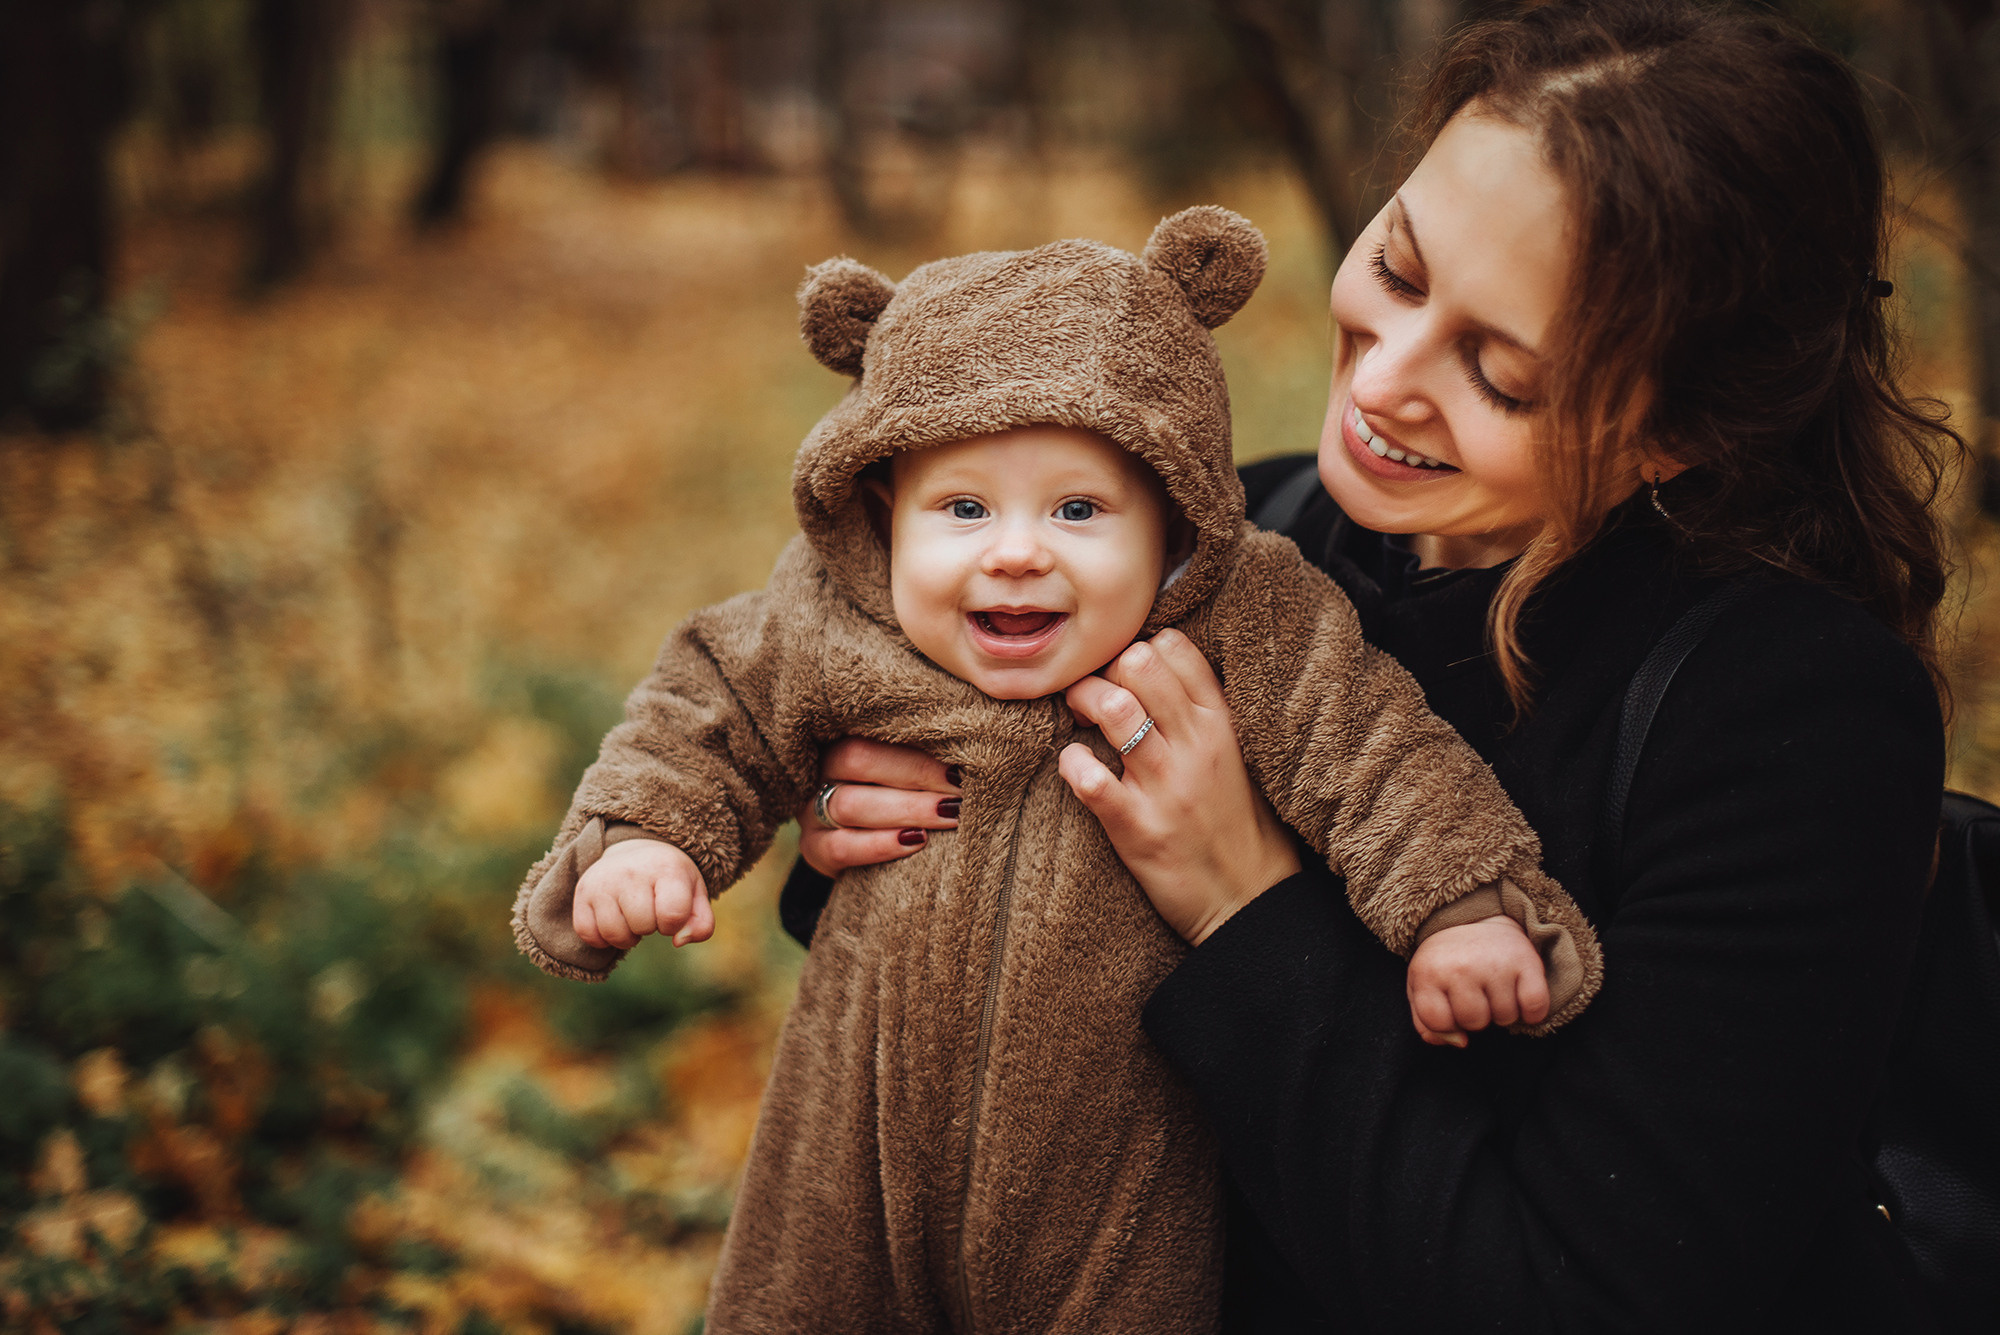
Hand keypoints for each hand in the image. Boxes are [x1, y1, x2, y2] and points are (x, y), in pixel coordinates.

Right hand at [574, 838, 714, 948]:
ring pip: (614, 934)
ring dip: (627, 936)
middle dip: (650, 927)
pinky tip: (613, 921)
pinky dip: (602, 938)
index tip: (671, 912)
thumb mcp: (694, 894)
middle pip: (642, 925)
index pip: (672, 915)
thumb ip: (701, 923)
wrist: (635, 851)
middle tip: (649, 910)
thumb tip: (678, 941)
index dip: (674, 924)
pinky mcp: (582, 892)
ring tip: (632, 917)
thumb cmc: (668, 881)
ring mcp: (603, 881)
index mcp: (666, 868)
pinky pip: (588, 934)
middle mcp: (631, 871)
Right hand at [796, 738, 961, 875]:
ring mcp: (811, 809)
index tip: (960, 763)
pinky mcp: (812, 847)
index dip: (917, 746)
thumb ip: (926, 749)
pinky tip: (915, 843)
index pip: (872, 730)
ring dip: (905, 810)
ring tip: (949, 816)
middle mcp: (822, 768)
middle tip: (959, 791)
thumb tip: (976, 737)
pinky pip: (839, 847)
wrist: (864, 843)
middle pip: (856, 760)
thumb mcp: (905, 766)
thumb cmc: (899, 792)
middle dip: (915, 774)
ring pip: (848, 804)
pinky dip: (879, 845)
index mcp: (843, 736)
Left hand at [1058, 629, 1300, 944]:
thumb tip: (1151, 668)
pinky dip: (1071, 764)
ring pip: (1114, 709)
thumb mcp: (1233, 755)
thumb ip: (1199, 713)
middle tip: (1094, 692)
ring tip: (1079, 717)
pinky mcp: (1137, 827)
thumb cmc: (1233, 822)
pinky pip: (1091, 779)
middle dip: (1105, 669)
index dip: (1139, 650)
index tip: (1126, 674)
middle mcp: (1195, 746)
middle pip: (1139, 665)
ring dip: (1083, 702)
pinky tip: (1075, 769)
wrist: (1248, 898)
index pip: (1175, 648)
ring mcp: (1166, 786)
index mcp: (1220, 724)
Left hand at [1406, 916, 1550, 1046]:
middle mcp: (1460, 966)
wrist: (1476, 920)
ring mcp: (1494, 963)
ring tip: (1494, 987)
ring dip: (1503, 1011)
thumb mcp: (1423, 986)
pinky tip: (1519, 995)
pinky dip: (1532, 1011)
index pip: (1437, 1023)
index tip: (1450, 1007)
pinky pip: (1535, 1008)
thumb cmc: (1447, 963)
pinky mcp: (1526, 961)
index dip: (1447, 1024)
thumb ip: (1427, 1022)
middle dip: (1476, 1016)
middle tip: (1476, 993)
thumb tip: (1458, 1043)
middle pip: (1475, 1022)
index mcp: (1428, 973)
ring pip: (1505, 1018)